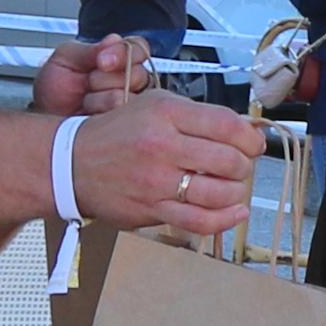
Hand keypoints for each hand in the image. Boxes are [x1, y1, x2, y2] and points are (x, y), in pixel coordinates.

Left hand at [30, 32, 150, 119]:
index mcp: (119, 59)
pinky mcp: (128, 128)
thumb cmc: (55, 89)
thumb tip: (113, 40)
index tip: (101, 61)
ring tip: (86, 101)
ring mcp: (132, 105)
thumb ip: (90, 49)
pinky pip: (127, 120)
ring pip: (132, 98)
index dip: (122, 54)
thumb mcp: (65, 59)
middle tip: (87, 83)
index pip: (138, 48)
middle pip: (138, 74)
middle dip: (105, 79)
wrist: (44, 117)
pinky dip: (103, 115)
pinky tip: (90, 114)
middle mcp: (130, 80)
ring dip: (102, 99)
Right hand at [70, 89, 266, 231]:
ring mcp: (156, 181)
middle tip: (239, 165)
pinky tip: (235, 211)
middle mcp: (162, 146)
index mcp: (165, 113)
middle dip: (243, 165)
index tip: (253, 143)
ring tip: (232, 186)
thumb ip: (195, 115)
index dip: (249, 137)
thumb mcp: (153, 104)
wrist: (71, 163)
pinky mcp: (151, 209)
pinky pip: (200, 220)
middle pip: (228, 160)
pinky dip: (225, 219)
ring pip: (219, 192)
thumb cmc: (116, 133)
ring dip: (236, 191)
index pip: (226, 124)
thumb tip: (240, 131)